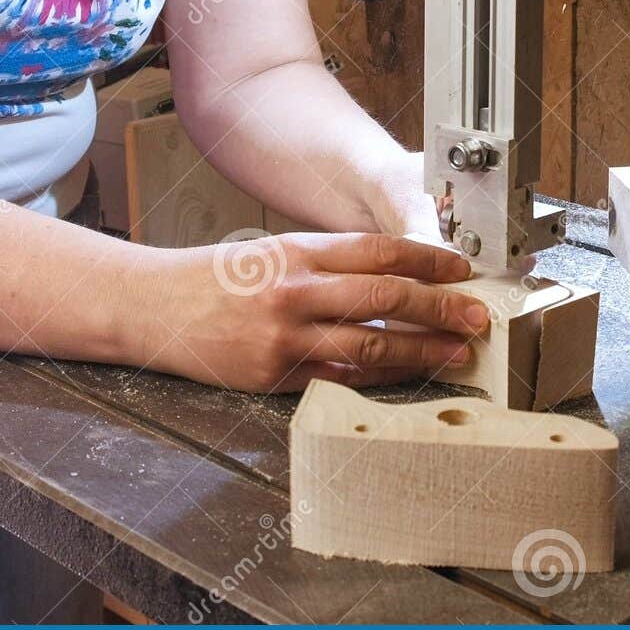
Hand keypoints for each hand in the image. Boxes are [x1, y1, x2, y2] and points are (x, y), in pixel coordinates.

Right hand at [141, 233, 488, 392]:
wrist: (154, 306)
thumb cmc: (217, 278)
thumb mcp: (274, 251)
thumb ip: (329, 261)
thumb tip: (396, 273)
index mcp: (298, 251)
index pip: (378, 251)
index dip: (428, 261)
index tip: (460, 270)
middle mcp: (295, 290)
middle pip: (385, 297)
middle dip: (440, 307)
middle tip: (476, 315)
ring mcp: (284, 336)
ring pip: (371, 345)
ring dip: (423, 350)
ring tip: (456, 351)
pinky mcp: (274, 374)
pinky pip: (341, 377)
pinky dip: (381, 378)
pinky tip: (409, 376)